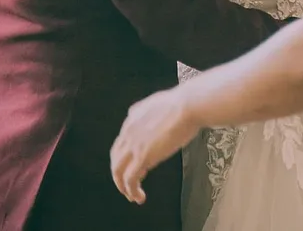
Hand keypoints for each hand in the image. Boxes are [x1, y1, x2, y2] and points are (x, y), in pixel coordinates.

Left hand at [111, 87, 198, 203]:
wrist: (187, 106)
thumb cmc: (183, 104)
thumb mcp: (160, 105)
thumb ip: (152, 115)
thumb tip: (155, 121)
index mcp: (133, 116)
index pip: (122, 141)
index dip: (126, 157)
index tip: (135, 167)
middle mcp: (128, 130)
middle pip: (115, 157)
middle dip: (119, 174)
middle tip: (128, 186)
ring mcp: (134, 144)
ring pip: (117, 171)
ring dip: (123, 186)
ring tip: (132, 196)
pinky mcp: (142, 156)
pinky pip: (129, 179)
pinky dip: (132, 191)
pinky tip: (140, 197)